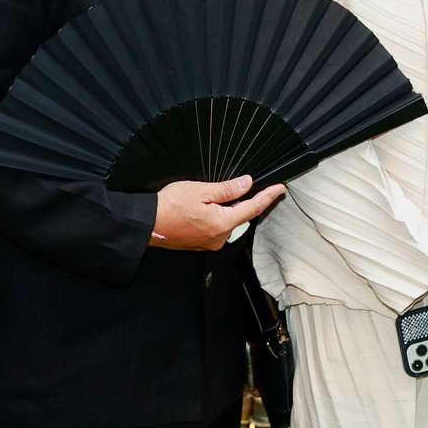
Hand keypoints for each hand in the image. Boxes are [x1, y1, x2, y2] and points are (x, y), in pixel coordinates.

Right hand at [149, 176, 285, 250]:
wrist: (146, 223)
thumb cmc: (169, 206)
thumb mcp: (201, 191)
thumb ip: (228, 189)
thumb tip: (247, 184)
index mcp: (222, 223)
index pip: (253, 208)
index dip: (268, 196)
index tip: (280, 188)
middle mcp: (219, 237)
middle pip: (241, 215)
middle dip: (246, 200)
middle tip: (249, 185)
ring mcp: (210, 242)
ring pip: (228, 221)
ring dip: (229, 208)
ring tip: (216, 195)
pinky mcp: (201, 243)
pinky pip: (217, 227)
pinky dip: (218, 216)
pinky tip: (208, 207)